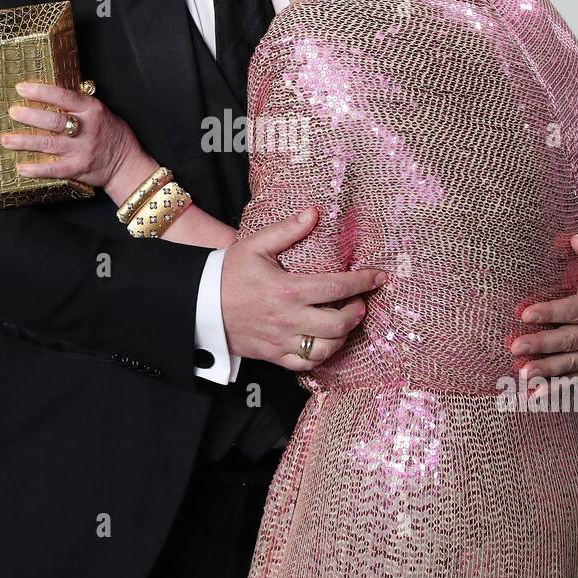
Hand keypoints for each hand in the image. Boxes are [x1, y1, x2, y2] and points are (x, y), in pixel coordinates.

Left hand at [0, 80, 137, 189]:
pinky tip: (21, 168)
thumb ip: (79, 105)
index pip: (63, 97)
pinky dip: (36, 169)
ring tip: (5, 139)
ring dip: (24, 142)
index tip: (21, 88)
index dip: (41, 92)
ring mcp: (82, 150)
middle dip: (29, 116)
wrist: (128, 164)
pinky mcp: (79, 168)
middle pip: (53, 121)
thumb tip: (50, 95)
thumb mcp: (102, 111)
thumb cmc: (114, 134)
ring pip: (49, 144)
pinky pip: (54, 169)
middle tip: (12, 112)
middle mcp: (86, 129)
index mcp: (92, 110)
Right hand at [221, 206, 389, 370]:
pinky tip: (324, 341)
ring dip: (343, 336)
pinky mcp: (273, 356)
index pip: (337, 287)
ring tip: (345, 321)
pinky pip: (305, 364)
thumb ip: (287, 230)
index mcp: (288, 289)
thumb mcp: (255, 245)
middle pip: (339, 324)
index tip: (380, 276)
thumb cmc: (227, 273)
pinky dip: (321, 355)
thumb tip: (314, 213)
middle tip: (360, 301)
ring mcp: (281, 341)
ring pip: (326, 349)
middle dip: (358, 311)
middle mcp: (288, 319)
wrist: (198, 305)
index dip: (364, 282)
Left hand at [509, 234, 577, 378]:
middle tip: (515, 347)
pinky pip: (575, 377)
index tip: (526, 313)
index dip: (551, 312)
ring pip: (572, 363)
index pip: (575, 310)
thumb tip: (576, 240)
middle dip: (542, 345)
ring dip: (547, 371)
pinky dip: (556, 389)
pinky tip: (534, 396)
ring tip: (523, 374)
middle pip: (570, 340)